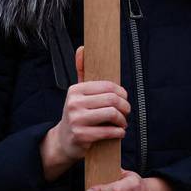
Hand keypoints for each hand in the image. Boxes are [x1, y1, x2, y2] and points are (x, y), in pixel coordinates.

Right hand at [41, 46, 128, 178]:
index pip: (108, 86)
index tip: (124, 99)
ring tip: (122, 123)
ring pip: (112, 114)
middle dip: (125, 107)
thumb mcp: (78, 93)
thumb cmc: (77, 114)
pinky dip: (119, 132)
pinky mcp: (81, 135)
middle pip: (112, 99)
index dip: (122, 92)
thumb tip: (82, 48)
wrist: (63, 141)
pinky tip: (119, 132)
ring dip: (122, 120)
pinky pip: (109, 131)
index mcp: (75, 90)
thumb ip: (82, 71)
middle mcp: (74, 103)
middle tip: (126, 112)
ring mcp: (76, 120)